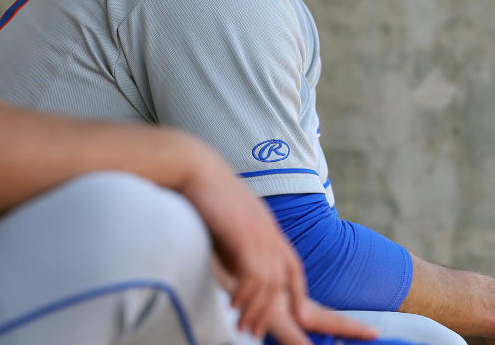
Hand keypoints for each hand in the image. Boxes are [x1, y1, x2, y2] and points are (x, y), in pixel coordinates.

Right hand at [179, 141, 374, 341]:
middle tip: (256, 333)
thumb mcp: (231, 219)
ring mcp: (259, 233)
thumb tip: (236, 257)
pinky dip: (247, 295)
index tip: (300, 315)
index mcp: (269, 228)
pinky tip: (234, 307)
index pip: (292, 267)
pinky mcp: (244, 235)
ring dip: (258, 310)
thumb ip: (241, 239)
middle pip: (284, 281)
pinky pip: (253, 275)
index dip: (297, 292)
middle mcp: (269, 232)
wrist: (194, 166)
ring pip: (270, 283)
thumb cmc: (207, 193)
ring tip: (245, 329)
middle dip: (273, 311)